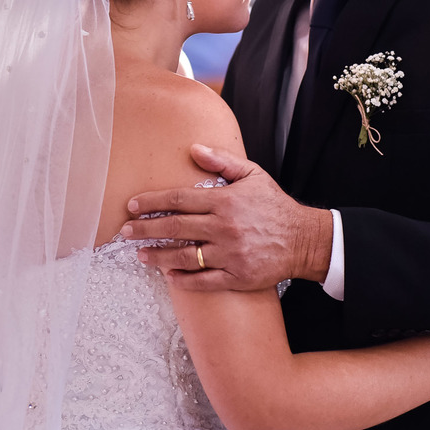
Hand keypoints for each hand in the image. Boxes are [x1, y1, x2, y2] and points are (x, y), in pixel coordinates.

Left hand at [121, 144, 332, 291]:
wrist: (304, 240)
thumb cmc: (274, 206)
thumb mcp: (253, 175)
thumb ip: (222, 162)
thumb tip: (193, 149)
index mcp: (225, 201)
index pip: (179, 199)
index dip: (152, 202)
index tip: (132, 205)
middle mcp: (225, 227)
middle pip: (175, 228)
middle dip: (145, 229)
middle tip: (125, 231)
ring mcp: (230, 254)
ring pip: (185, 256)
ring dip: (158, 256)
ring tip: (140, 255)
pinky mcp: (237, 277)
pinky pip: (204, 281)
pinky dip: (184, 280)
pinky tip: (169, 276)